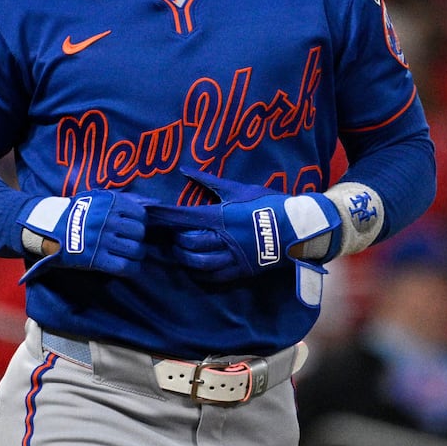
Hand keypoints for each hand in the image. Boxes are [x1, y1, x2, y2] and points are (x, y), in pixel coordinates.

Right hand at [18, 190, 147, 279]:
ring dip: (137, 254)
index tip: (134, 226)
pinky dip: (132, 268)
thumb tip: (145, 203)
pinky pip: (125, 266)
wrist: (50, 228)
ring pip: (136, 249)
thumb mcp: (97, 197)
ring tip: (132, 254)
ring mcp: (103, 240)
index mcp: (110, 203)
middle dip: (138, 238)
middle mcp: (108, 220)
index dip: (141, 222)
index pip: (140, 214)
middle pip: (139, 232)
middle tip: (132, 241)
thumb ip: (119, 200)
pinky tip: (130, 266)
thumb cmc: (76, 211)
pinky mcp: (97, 259)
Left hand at [148, 169, 341, 282]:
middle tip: (170, 233)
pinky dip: (201, 271)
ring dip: (185, 256)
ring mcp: (233, 258)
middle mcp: (224, 240)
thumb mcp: (240, 189)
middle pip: (187, 243)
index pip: (182, 218)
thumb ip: (210, 181)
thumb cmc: (269, 203)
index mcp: (221, 217)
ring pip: (198, 262)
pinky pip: (214, 276)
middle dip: (175, 239)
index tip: (147, 214)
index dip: (162, 217)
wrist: (299, 227)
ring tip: (182, 248)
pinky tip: (196, 264)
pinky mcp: (242, 270)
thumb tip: (184, 169)